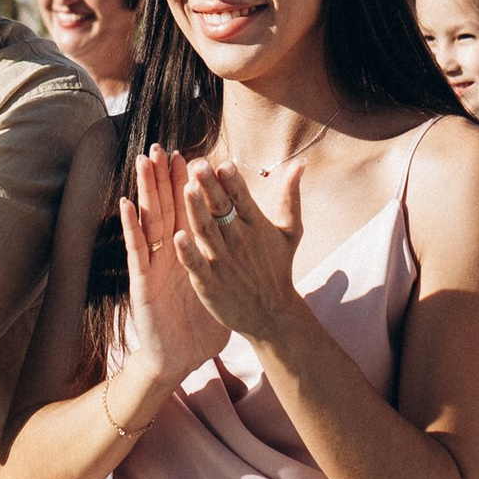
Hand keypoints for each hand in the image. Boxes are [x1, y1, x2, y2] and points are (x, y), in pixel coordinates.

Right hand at [117, 147, 225, 392]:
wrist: (181, 357)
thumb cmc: (202, 324)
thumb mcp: (224, 285)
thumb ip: (234, 262)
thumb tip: (255, 246)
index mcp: (189, 251)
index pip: (187, 210)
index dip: (186, 183)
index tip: (188, 153)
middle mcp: (167, 253)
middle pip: (164, 207)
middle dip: (163, 177)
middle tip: (161, 146)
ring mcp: (153, 265)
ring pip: (148, 220)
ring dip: (144, 191)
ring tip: (143, 163)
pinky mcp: (142, 282)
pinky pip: (137, 251)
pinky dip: (132, 228)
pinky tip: (127, 205)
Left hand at [170, 149, 306, 349]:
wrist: (272, 314)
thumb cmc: (277, 267)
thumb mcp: (290, 231)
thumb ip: (291, 197)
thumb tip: (300, 163)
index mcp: (255, 224)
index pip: (241, 197)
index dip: (232, 180)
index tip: (222, 163)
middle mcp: (239, 240)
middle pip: (221, 209)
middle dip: (210, 187)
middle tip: (198, 166)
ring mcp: (223, 261)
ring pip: (207, 231)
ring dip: (196, 210)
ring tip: (186, 188)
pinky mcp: (210, 282)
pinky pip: (197, 264)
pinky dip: (189, 252)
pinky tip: (178, 237)